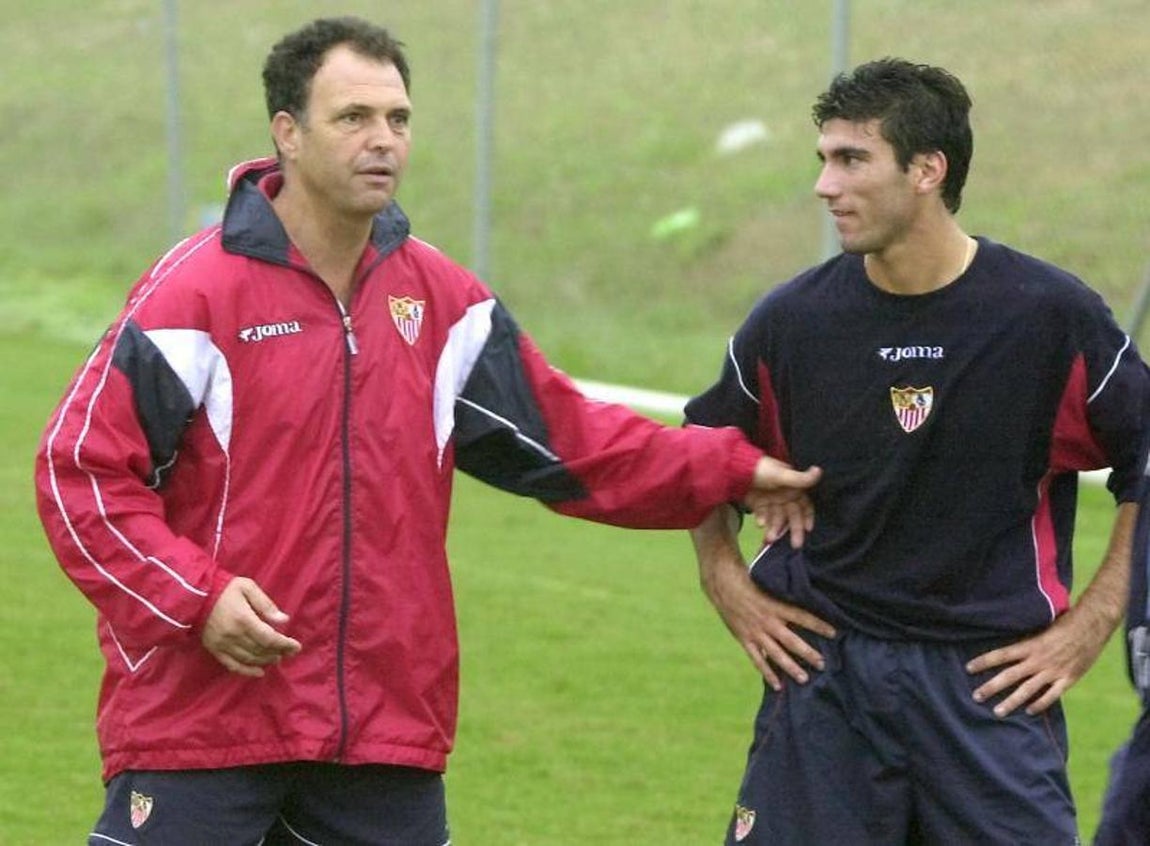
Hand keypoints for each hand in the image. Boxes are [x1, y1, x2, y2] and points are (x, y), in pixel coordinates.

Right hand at [202, 577, 301, 676]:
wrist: (194, 597)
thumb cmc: (224, 589)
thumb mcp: (247, 587)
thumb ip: (266, 604)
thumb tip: (283, 620)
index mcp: (244, 619)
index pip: (269, 638)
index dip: (284, 644)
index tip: (296, 646)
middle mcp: (234, 636)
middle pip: (261, 650)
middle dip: (278, 652)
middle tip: (289, 652)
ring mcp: (223, 645)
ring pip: (250, 659)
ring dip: (266, 661)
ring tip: (277, 658)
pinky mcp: (215, 650)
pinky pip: (233, 665)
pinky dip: (247, 671)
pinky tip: (259, 672)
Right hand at [701, 547, 834, 690]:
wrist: (723, 585)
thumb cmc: (749, 581)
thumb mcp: (769, 584)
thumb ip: (784, 593)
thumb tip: (805, 592)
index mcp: (776, 606)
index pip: (802, 616)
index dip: (819, 625)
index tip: (834, 633)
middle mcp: (768, 621)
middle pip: (792, 641)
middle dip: (808, 653)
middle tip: (823, 664)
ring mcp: (756, 632)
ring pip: (776, 654)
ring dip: (791, 667)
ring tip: (804, 679)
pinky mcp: (745, 639)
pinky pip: (757, 660)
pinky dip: (767, 673)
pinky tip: (778, 685)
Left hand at [746, 458, 820, 547]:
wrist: (735, 468)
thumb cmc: (762, 469)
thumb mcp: (781, 474)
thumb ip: (800, 478)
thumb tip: (819, 470)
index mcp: (793, 488)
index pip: (804, 505)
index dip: (808, 516)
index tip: (808, 529)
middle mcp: (784, 496)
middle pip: (792, 515)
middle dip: (794, 530)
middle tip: (796, 545)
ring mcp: (771, 501)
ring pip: (777, 518)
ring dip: (775, 528)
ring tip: (770, 538)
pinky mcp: (759, 505)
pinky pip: (763, 515)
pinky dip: (762, 520)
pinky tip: (760, 524)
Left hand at [965, 607, 1108, 716]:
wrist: (1092, 626)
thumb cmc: (1064, 622)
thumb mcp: (1041, 627)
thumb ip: (1027, 639)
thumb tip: (1008, 643)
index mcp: (1030, 645)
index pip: (1001, 655)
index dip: (983, 661)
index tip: (968, 668)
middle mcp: (1038, 660)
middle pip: (1009, 676)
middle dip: (991, 687)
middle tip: (975, 696)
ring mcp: (1053, 671)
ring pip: (1027, 690)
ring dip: (1011, 702)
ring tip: (996, 712)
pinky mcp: (1068, 679)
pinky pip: (1051, 696)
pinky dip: (1039, 704)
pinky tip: (1029, 712)